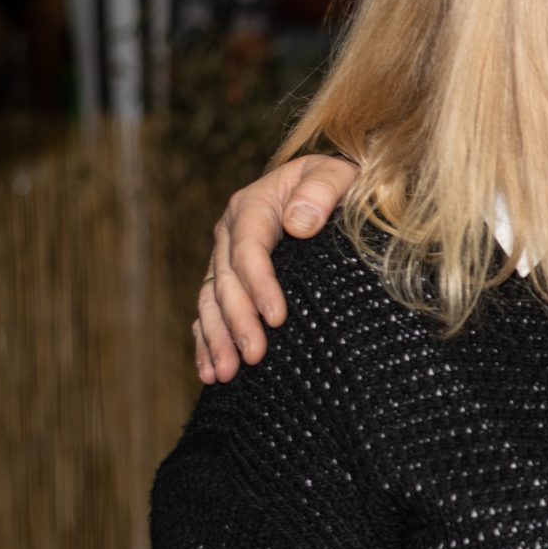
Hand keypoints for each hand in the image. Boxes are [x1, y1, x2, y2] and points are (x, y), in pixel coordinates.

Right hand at [195, 154, 360, 384]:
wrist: (331, 186)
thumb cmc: (340, 181)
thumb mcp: (338, 174)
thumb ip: (321, 190)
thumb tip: (298, 224)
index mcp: (252, 205)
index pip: (249, 249)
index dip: (259, 284)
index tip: (276, 318)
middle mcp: (230, 233)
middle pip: (226, 281)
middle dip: (237, 321)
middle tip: (254, 356)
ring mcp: (225, 258)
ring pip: (211, 302)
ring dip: (216, 339)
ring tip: (226, 374)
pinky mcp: (229, 280)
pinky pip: (209, 312)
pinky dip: (207, 342)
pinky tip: (211, 372)